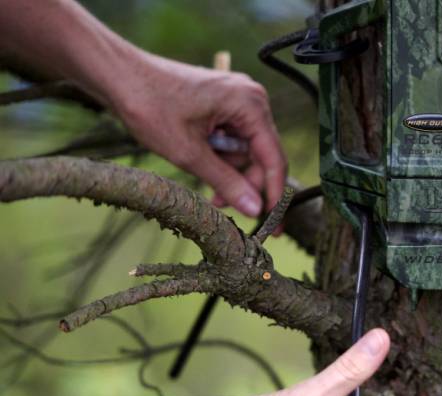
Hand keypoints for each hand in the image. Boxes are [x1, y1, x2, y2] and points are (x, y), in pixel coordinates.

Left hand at [110, 53, 286, 217]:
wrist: (116, 75)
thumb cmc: (149, 105)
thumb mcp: (188, 153)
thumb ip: (226, 182)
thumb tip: (255, 210)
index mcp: (250, 105)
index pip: (274, 158)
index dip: (274, 194)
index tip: (273, 224)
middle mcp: (251, 98)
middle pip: (262, 155)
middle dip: (243, 183)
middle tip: (221, 205)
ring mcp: (238, 99)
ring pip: (246, 150)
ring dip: (227, 171)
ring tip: (203, 181)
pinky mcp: (223, 103)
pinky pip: (233, 138)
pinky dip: (219, 156)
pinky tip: (201, 162)